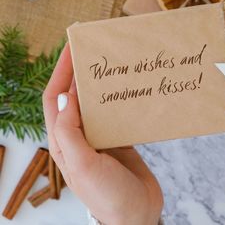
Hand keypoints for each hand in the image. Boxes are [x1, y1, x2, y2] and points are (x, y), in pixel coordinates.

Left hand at [43, 43, 162, 224]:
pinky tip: (132, 90)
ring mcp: (100, 137)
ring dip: (104, 84)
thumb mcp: (83, 165)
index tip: (73, 47)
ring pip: (98, 103)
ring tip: (116, 65)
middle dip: (82, 71)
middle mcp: (80, 136)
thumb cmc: (108, 195)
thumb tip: (67, 97)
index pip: (56, 98)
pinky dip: (123, 99)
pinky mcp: (120, 139)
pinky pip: (118, 113)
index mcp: (65, 140)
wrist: (136, 214)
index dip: (61, 71)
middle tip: (96, 50)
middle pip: (76, 96)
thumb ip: (71, 132)